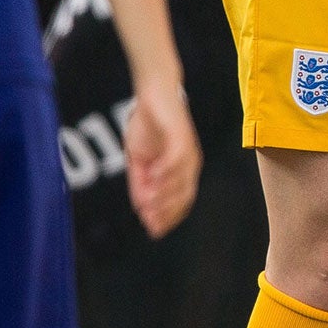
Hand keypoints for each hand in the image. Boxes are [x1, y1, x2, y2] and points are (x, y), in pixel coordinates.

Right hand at [123, 77, 200, 238]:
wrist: (153, 95)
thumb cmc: (147, 126)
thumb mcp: (138, 160)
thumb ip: (140, 183)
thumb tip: (141, 208)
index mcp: (181, 171)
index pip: (180, 201)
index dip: (168, 218)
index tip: (154, 231)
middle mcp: (189, 164)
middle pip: (183, 196)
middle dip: (166, 213)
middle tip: (151, 224)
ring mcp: (188, 151)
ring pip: (181, 181)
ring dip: (164, 196)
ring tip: (149, 206)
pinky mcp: (182, 137)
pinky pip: (176, 160)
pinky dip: (165, 173)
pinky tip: (152, 180)